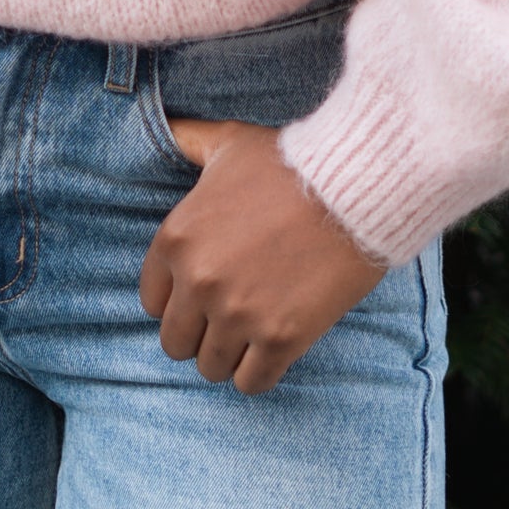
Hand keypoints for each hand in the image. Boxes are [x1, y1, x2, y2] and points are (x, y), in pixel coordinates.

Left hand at [139, 120, 383, 395]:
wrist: (356, 184)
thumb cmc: (291, 161)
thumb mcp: (228, 142)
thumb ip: (188, 140)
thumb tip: (164, 126)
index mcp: (176, 239)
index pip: (151, 301)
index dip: (178, 299)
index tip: (203, 294)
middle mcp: (198, 281)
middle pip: (176, 342)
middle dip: (200, 333)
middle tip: (230, 317)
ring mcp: (238, 313)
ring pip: (210, 368)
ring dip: (230, 355)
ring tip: (253, 333)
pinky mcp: (280, 338)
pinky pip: (251, 382)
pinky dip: (260, 372)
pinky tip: (274, 350)